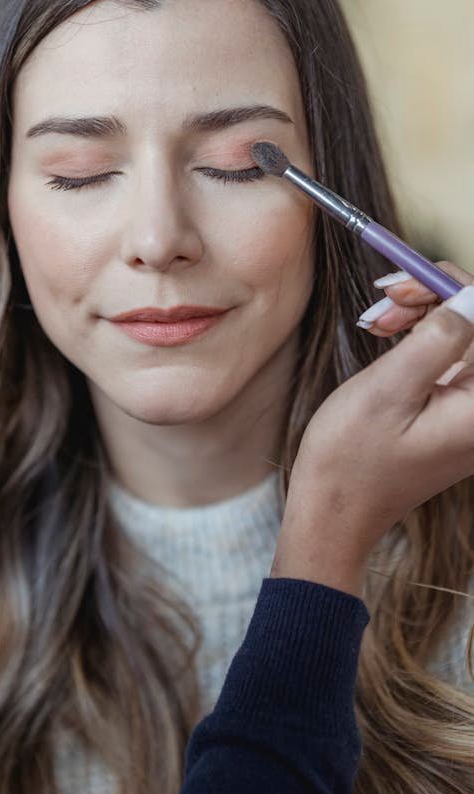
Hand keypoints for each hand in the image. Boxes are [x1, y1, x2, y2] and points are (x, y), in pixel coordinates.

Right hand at [271, 268, 473, 596]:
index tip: (408, 283)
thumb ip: (437, 340)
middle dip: (437, 298)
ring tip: (377, 319)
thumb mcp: (389, 390)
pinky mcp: (455, 408)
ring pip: (464, 333)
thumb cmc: (353, 459)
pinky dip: (420, 335)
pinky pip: (450, 355)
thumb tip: (467, 298)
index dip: (455, 289)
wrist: (334, 510)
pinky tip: (386, 333)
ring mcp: (472, 410)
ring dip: (424, 313)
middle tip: (387, 297)